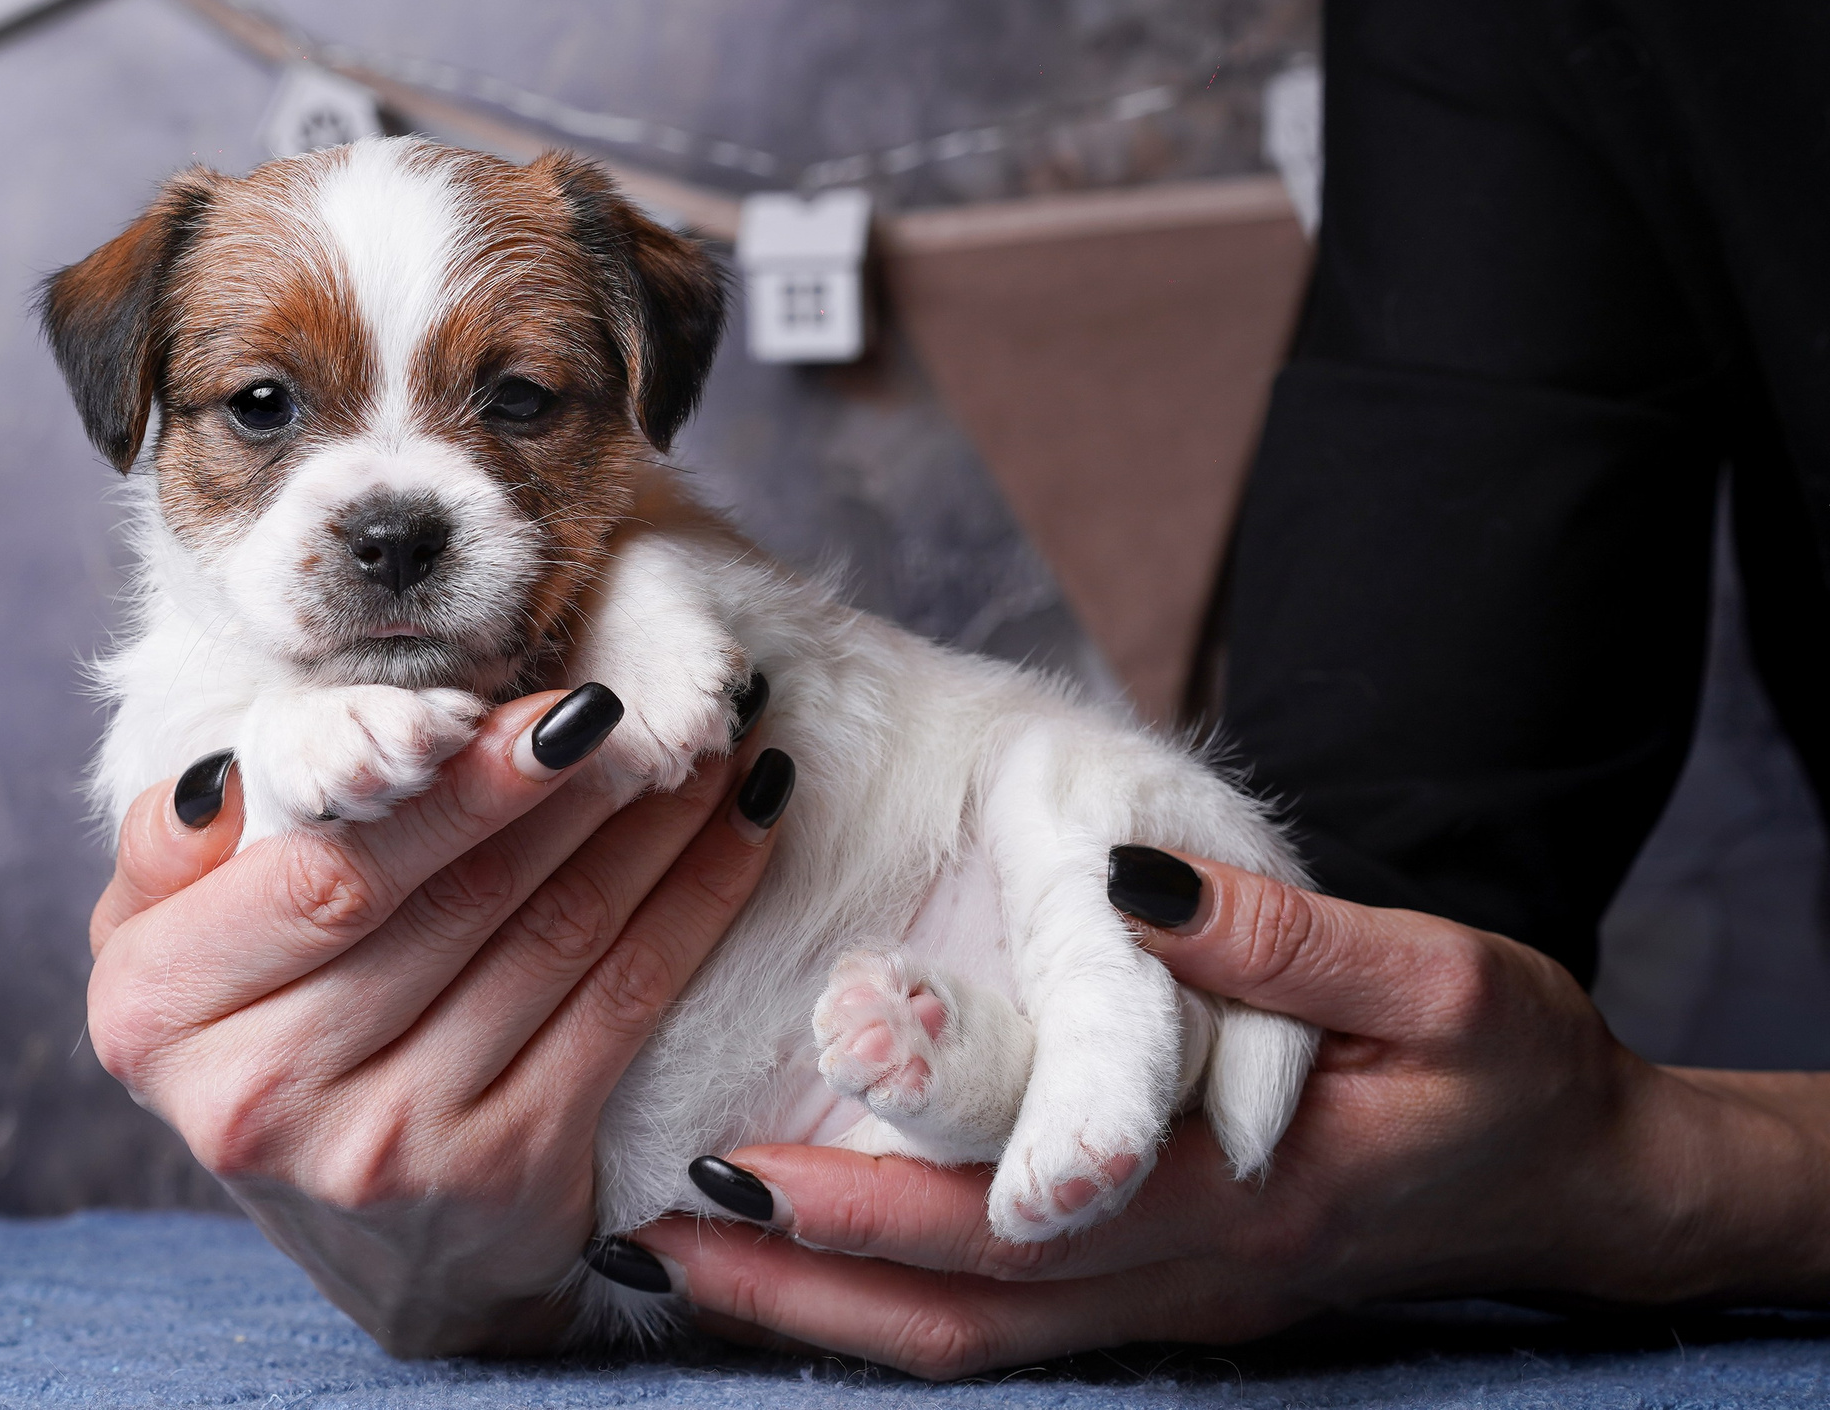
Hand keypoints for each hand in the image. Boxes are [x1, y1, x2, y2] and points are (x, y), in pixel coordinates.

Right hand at [86, 686, 793, 1355]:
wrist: (371, 1245)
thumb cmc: (262, 1037)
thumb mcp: (166, 951)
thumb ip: (172, 850)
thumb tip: (232, 776)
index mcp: (159, 1011)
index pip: (324, 874)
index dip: (449, 786)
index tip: (546, 703)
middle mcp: (265, 1093)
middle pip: (451, 899)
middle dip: (566, 785)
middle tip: (646, 697)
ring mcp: (391, 1146)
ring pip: (551, 939)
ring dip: (648, 825)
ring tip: (708, 735)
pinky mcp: (507, 1176)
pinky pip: (621, 1006)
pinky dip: (694, 904)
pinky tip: (741, 827)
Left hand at [630, 848, 1829, 1378]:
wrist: (1587, 1183)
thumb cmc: (1510, 1071)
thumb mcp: (1440, 979)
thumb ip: (1285, 943)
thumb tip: (1136, 890)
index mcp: (1237, 1200)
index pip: (1017, 1225)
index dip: (868, 1209)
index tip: (733, 1174)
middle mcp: (1186, 1279)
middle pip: (960, 1311)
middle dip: (798, 1284)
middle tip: (645, 1232)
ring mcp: (1174, 1308)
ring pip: (971, 1341)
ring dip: (822, 1315)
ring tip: (674, 1258)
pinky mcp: (1168, 1298)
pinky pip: (1006, 1331)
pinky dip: (891, 1310)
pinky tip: (802, 1266)